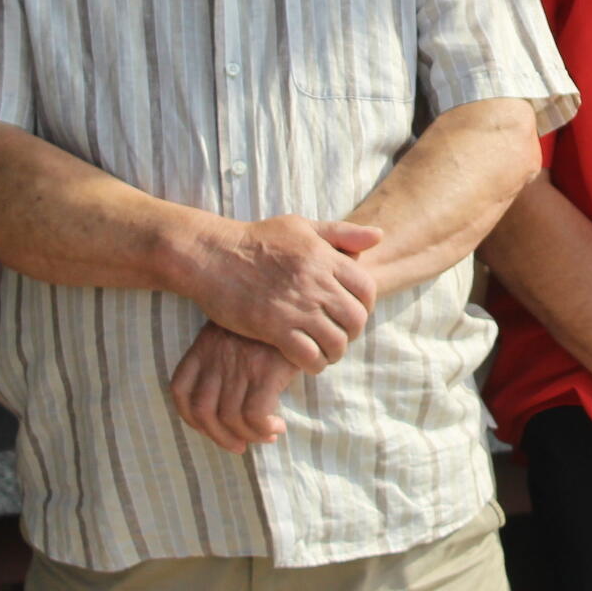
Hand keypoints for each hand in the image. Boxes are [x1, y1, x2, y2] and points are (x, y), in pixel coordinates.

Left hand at [168, 321, 298, 453]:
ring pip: (229, 418)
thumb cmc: (273, 322)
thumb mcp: (237, 329)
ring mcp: (240, 364)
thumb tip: (225, 400)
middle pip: (203, 412)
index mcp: (204, 346)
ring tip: (266, 435)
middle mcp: (217, 357)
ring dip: (248, 437)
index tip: (212, 428)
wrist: (302, 304)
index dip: (192, 418)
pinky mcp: (266, 371)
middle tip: (240, 445)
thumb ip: (224, 356)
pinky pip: (254, 415)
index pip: (180, 390)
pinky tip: (277, 427)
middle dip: (220, 437)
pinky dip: (263, 429)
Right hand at [187, 216, 382, 372]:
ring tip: (325, 352)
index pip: (366, 289)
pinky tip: (308, 362)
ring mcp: (296, 306)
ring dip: (335, 352)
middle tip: (340, 336)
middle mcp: (316, 282)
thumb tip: (378, 236)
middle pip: (355, 319)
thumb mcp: (301, 226)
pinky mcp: (274, 328)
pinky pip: (309, 356)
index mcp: (325, 257)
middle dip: (352, 332)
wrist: (213, 255)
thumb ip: (342, 232)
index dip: (365, 305)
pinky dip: (314, 364)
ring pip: (336, 341)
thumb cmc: (257, 240)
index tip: (353, 312)